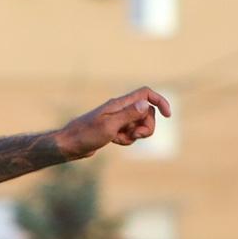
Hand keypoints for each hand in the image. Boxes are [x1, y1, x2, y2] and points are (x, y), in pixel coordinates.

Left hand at [55, 87, 170, 159]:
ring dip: (136, 135)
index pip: (146, 93)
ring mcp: (118, 119)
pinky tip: (115, 141)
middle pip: (147, 113)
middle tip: (135, 135)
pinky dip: (127, 139)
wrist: (70, 145)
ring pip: (140, 124)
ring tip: (121, 139)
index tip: (168, 115)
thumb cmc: (86, 134)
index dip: (160, 101)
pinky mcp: (115, 129)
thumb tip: (146, 104)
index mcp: (120, 104)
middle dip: (147, 126)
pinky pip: (130, 133)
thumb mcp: (109, 126)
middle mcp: (121, 109)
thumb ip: (128, 114)